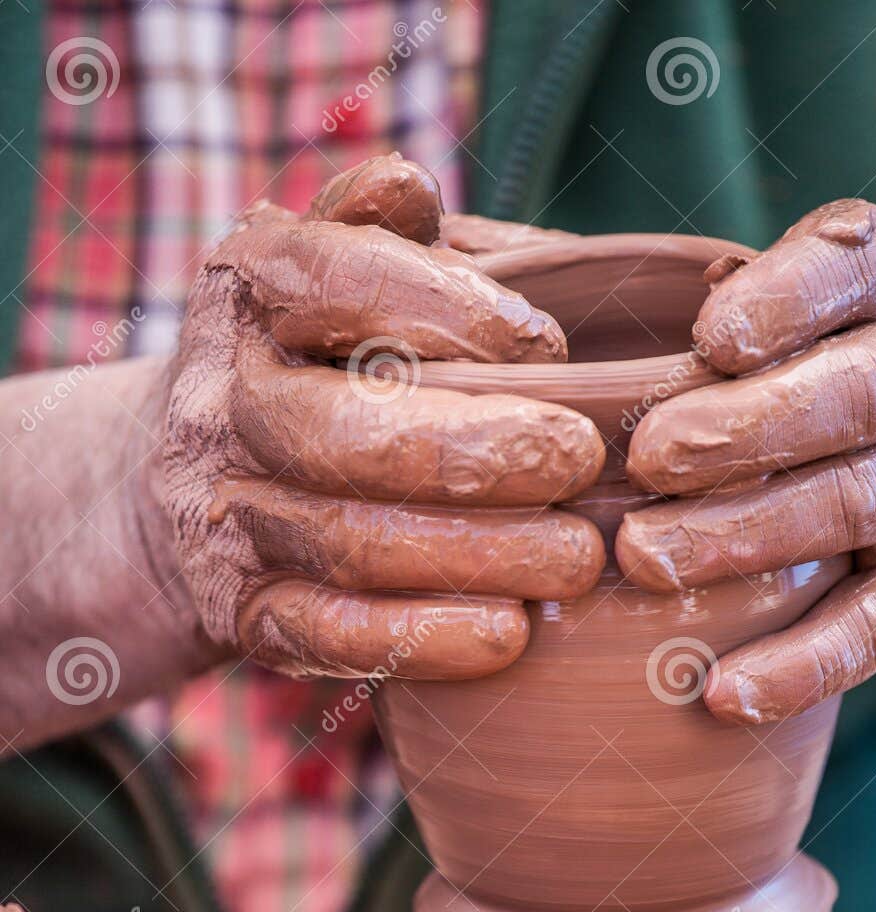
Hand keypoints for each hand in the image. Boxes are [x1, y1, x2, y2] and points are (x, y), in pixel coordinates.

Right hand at [163, 155, 605, 681]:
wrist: (177, 483)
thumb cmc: (310, 360)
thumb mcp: (332, 269)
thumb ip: (384, 227)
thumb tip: (412, 189)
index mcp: (248, 292)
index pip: (335, 280)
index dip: (449, 310)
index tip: (548, 346)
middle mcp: (223, 404)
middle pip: (341, 432)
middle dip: (476, 449)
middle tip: (579, 459)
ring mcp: (225, 517)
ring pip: (348, 544)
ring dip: (475, 555)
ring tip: (575, 557)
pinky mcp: (240, 612)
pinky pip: (327, 635)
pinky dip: (422, 639)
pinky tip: (507, 634)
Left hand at [618, 199, 875, 722]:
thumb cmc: (823, 378)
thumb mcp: (780, 308)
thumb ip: (645, 279)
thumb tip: (453, 238)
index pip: (851, 266)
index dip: (787, 301)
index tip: (708, 337)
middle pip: (855, 395)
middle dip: (747, 430)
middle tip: (647, 460)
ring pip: (857, 507)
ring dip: (749, 537)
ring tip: (647, 561)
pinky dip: (803, 665)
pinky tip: (722, 693)